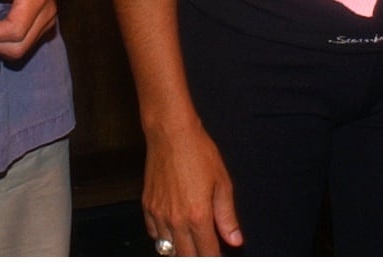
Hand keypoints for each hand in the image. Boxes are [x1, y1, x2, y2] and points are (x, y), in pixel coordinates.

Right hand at [143, 123, 242, 255]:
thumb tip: (235, 239)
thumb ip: (227, 216)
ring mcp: (159, 214)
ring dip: (180, 250)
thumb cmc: (197, 152)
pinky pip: (153, 234)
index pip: (207, 253)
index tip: (218, 255)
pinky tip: (173, 231)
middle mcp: (176, 219)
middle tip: (205, 250)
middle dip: (197, 257)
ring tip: (190, 245)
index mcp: (198, 215)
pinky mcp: (147, 206)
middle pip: (186, 256)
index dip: (214, 258)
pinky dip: (163, 238)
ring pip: (167, 249)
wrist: (171, 133)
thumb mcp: (222, 183)